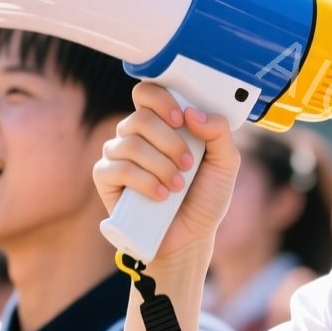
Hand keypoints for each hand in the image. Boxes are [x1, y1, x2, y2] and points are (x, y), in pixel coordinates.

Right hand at [93, 82, 240, 269]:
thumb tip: (192, 112)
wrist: (190, 237)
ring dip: (160, 165)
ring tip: (177, 186)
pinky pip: (117, 168)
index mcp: (163, 124)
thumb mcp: (225, 164)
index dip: (161, 100)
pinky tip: (161, 196)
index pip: (148, 93)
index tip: (180, 120)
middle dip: (169, 142)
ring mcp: (118, 155)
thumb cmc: (205, 197)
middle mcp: (137, 135)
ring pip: (130, 143)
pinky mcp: (105, 178)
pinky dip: (144, 182)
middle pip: (140, 118)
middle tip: (188, 164)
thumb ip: (219, 133)